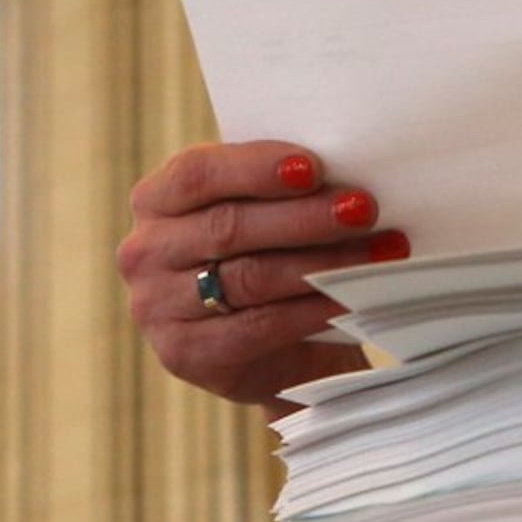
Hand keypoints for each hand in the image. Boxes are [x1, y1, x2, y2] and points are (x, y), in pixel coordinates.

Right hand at [119, 141, 408, 410]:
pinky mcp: (183, 354)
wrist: (274, 350)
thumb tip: (344, 168)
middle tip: (362, 209)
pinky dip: (311, 311)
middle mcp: (144, 252)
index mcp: (155, 199)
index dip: (256, 168)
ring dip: (321, 263)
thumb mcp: (261, 216)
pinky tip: (350, 298)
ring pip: (248, 277)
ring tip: (377, 251)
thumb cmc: (269, 260)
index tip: (314, 168)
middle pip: (229, 226)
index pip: (199, 174)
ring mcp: (156, 306)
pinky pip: (257, 327)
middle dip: (304, 217)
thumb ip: (277, 191)